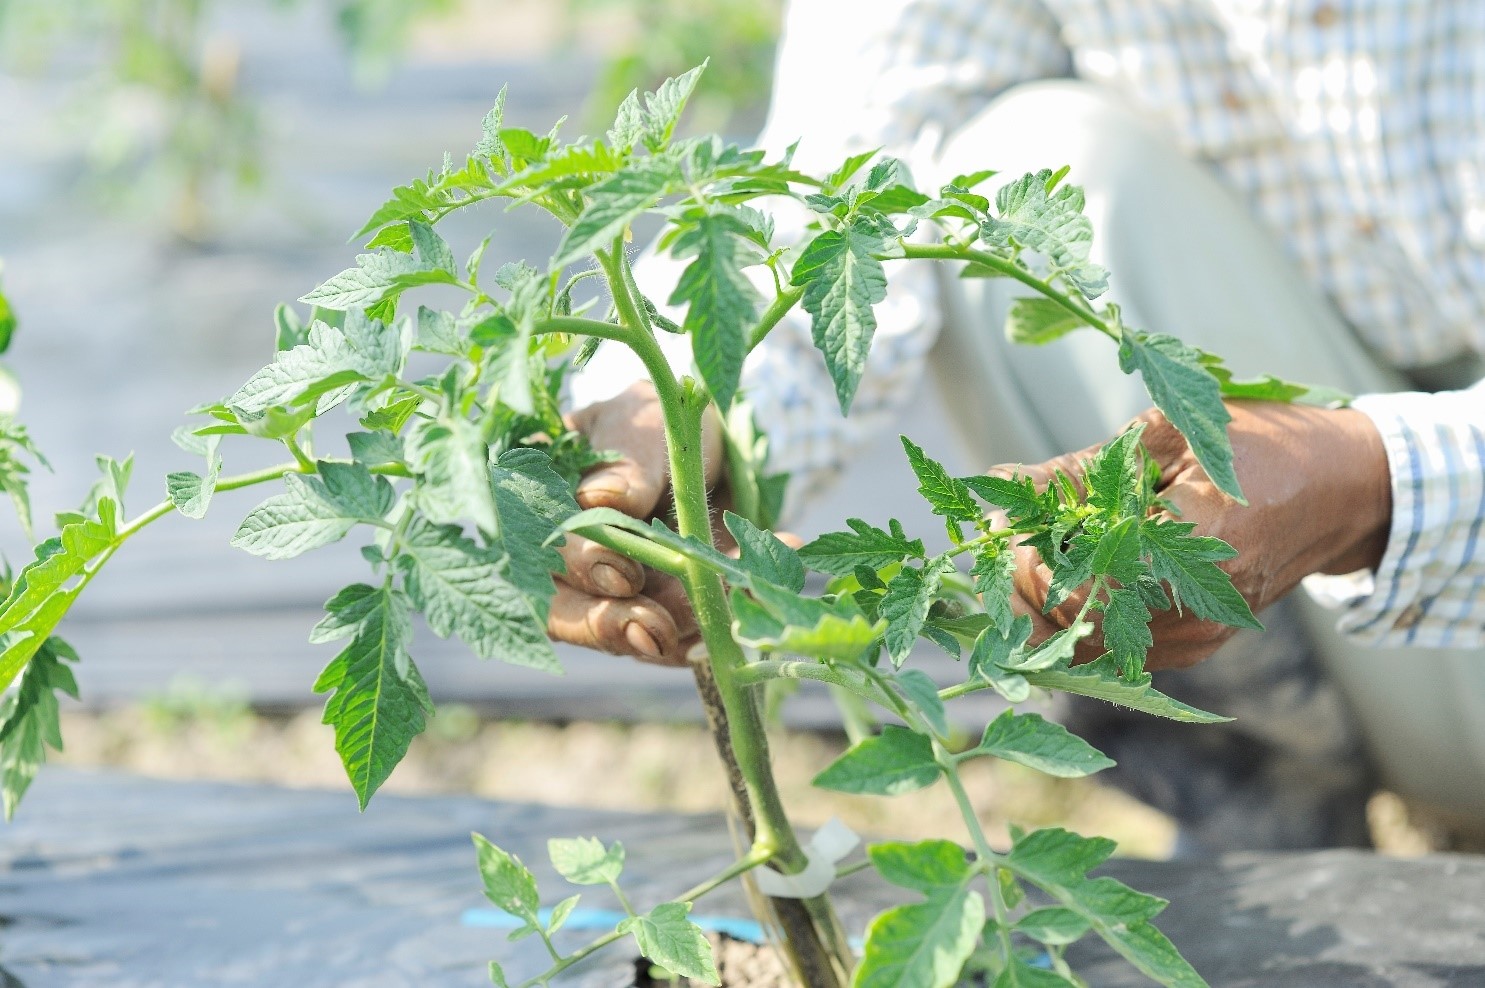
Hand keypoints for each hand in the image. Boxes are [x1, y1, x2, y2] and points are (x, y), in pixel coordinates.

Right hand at [546, 381, 722, 665]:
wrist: (703, 446)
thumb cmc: (652, 423)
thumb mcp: (641, 424)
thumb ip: (626, 460)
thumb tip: (600, 498)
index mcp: (530, 502)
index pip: (532, 546)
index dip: (574, 570)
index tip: (620, 572)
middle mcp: (553, 560)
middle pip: (560, 611)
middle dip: (609, 624)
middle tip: (655, 627)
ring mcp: (602, 596)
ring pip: (617, 634)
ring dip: (667, 631)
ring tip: (717, 611)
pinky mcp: (650, 618)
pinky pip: (674, 639)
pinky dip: (710, 628)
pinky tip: (746, 607)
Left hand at [993, 401, 1391, 670]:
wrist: (1343, 489)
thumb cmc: (1258, 444)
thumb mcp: (1168, 434)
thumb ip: (1082, 470)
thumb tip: (1001, 485)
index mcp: (1198, 545)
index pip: (1081, 582)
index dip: (1028, 559)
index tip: (1001, 523)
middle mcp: (1199, 607)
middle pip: (1075, 622)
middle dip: (1024, 582)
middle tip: (1003, 532)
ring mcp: (1200, 635)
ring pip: (1089, 643)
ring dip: (1045, 601)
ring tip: (1030, 545)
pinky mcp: (1199, 644)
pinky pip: (1117, 646)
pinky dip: (1079, 614)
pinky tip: (1066, 568)